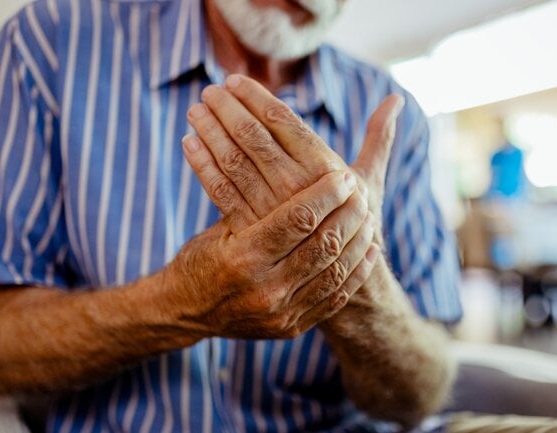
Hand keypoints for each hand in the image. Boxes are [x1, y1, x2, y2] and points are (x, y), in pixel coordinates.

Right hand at [163, 170, 377, 338]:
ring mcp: (279, 313)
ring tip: (369, 215)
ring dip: (358, 241)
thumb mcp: (219, 227)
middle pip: (322, 245)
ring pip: (334, 272)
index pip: (298, 219)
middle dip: (348, 214)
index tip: (343, 176)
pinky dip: (356, 272)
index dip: (326, 195)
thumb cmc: (201, 257)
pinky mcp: (290, 328)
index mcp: (242, 257)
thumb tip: (285, 159)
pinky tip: (370, 249)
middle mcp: (263, 289)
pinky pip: (334, 299)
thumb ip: (254, 204)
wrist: (185, 312)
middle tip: (361, 192)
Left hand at [183, 74, 404, 237]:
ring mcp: (274, 213)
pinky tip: (189, 142)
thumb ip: (379, 139)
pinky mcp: (252, 235)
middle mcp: (300, 190)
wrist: (339, 280)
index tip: (237, 81)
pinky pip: (223, 192)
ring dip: (213, 131)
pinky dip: (203, 165)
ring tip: (197, 108)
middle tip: (211, 89)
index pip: (286, 123)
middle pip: (256, 139)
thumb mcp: (371, 183)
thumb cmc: (355, 225)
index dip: (258, 98)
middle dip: (230, 109)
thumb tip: (396, 100)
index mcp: (327, 171)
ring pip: (236, 163)